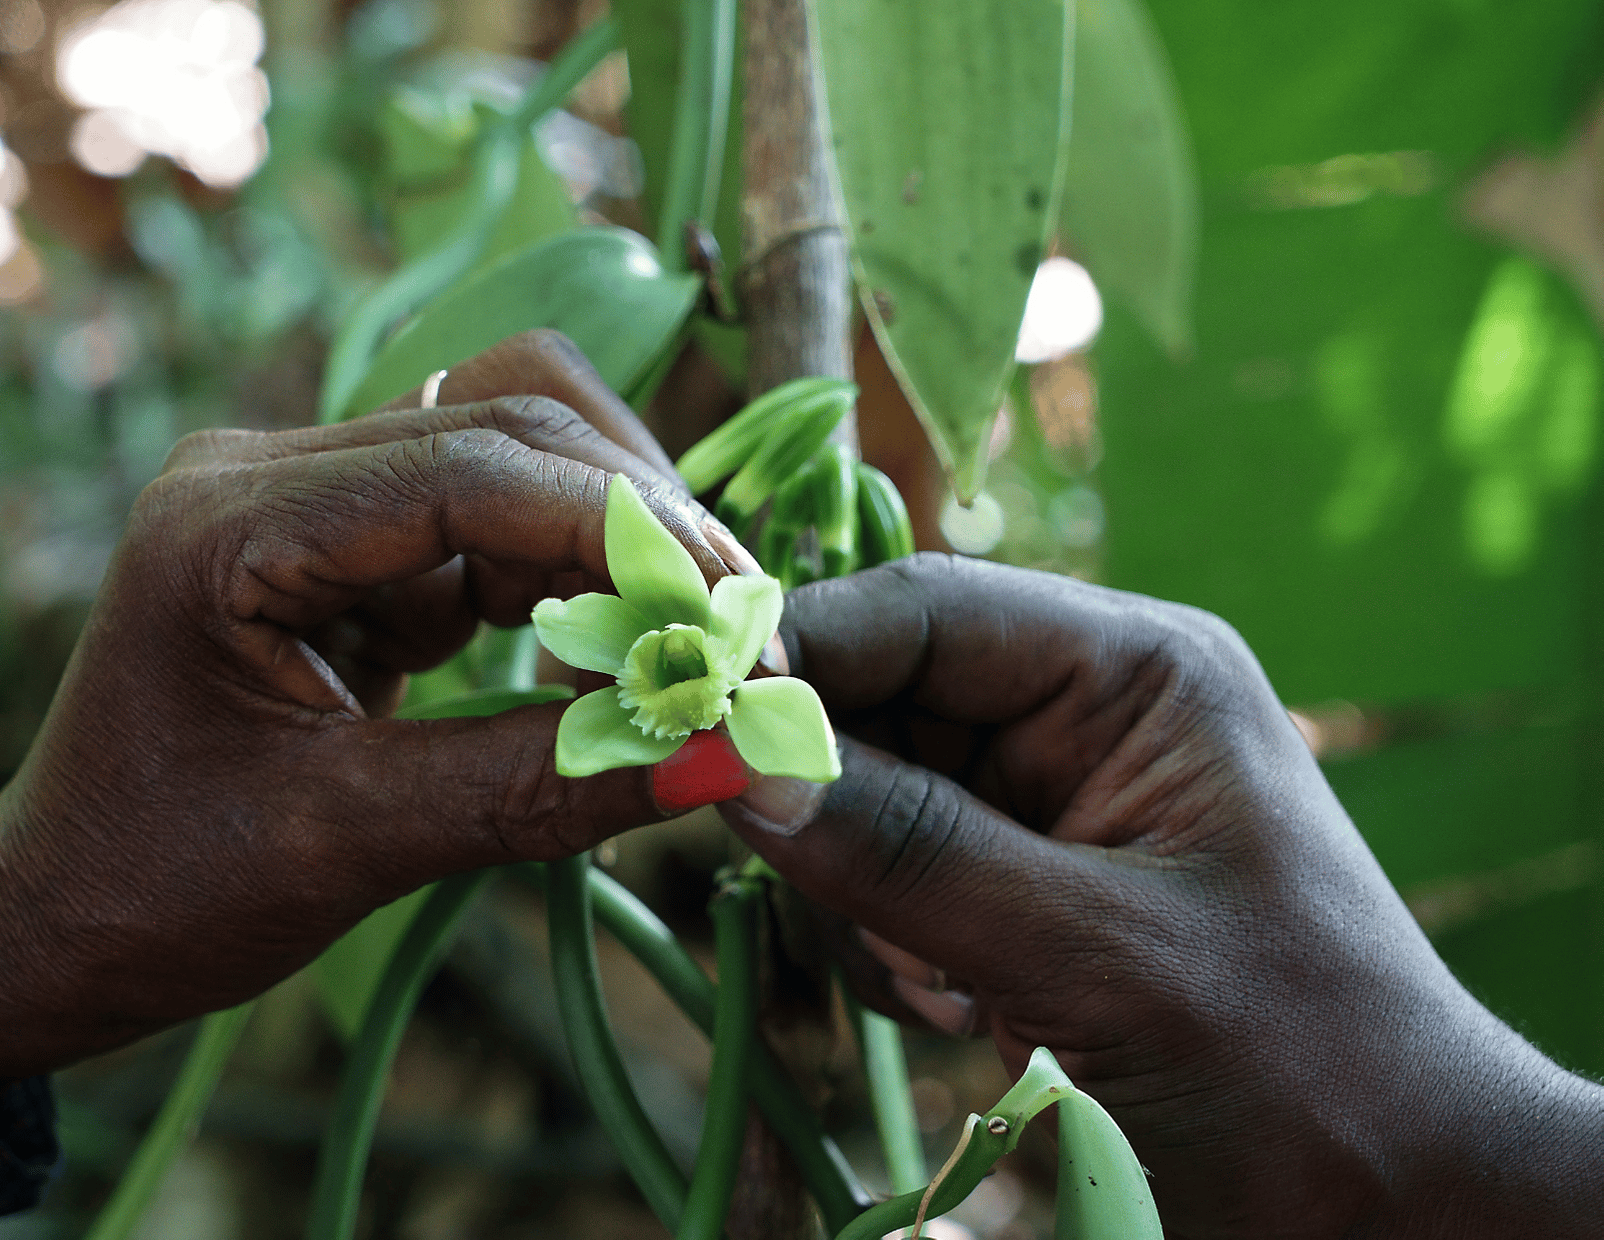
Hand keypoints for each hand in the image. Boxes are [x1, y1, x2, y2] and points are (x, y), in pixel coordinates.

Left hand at [0, 331, 760, 1079]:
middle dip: (638, 525)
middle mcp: (268, 474)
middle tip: (738, 636)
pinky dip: (566, 584)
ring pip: (515, 455)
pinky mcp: (348, 548)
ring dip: (610, 547)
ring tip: (675, 661)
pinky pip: (491, 527)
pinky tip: (602, 666)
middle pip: (509, 421)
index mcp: (231, 524)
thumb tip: (718, 758)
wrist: (53, 922)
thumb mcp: (350, 844)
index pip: (471, 469)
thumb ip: (538, 789)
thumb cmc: (159, 892)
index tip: (738, 614)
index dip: (623, 532)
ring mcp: (309, 501)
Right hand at [720, 553, 1603, 1238]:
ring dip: (868, 900)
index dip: (799, 654)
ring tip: (950, 994)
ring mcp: (1054, 802)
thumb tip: (732, 762)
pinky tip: (968, 1015)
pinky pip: (897, 878)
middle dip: (834, 804)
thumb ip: (908, 851)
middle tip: (830, 906)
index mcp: (1138, 669)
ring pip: (871, 799)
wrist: (1397, 1206)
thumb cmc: (1295, 1063)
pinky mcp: (1028, 886)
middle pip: (884, 702)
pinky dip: (892, 947)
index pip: (925, 610)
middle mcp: (1089, 713)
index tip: (691, 725)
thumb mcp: (1093, 952)